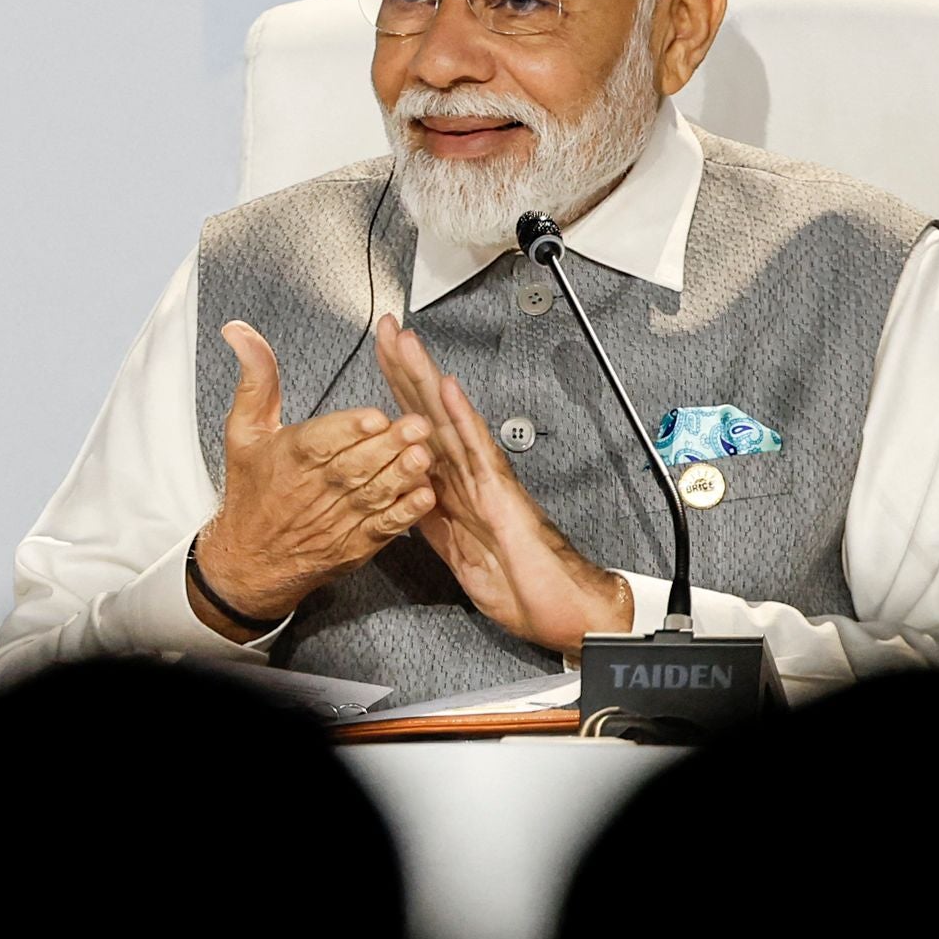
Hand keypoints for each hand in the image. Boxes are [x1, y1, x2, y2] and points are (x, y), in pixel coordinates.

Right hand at [192, 320, 437, 637]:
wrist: (251, 561)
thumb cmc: (251, 491)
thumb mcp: (244, 431)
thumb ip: (255, 380)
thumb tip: (241, 333)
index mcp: (288, 458)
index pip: (319, 441)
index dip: (347, 429)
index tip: (374, 415)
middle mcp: (314, 489)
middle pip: (354, 465)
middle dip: (387, 445)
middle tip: (418, 426)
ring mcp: (338, 519)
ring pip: (374, 494)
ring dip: (401, 475)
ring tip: (424, 455)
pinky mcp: (357, 543)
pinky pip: (384, 527)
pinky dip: (405, 513)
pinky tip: (424, 496)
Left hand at [374, 315, 634, 653]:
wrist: (561, 611)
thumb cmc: (518, 584)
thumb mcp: (453, 550)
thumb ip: (428, 518)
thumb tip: (402, 494)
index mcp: (452, 486)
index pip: (414, 427)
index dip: (393, 390)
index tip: (378, 355)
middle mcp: (468, 473)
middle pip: (428, 411)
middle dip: (404, 368)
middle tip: (385, 327)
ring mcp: (485, 478)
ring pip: (449, 419)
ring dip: (426, 378)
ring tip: (407, 341)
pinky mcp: (501, 493)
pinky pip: (478, 450)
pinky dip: (463, 418)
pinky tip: (449, 390)